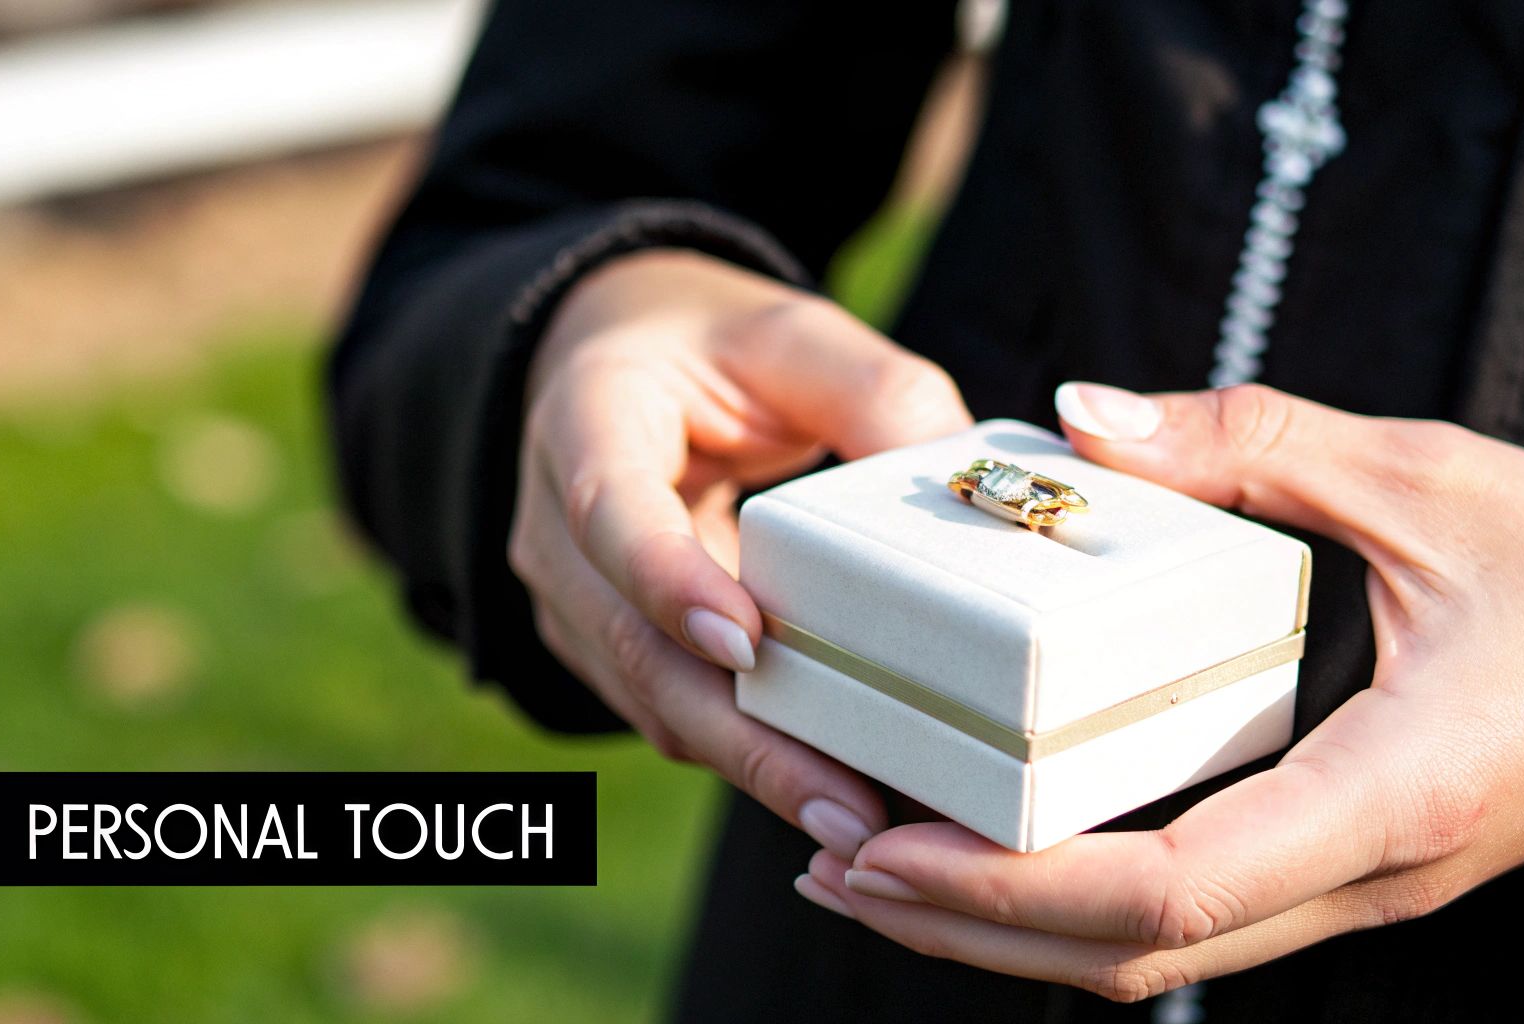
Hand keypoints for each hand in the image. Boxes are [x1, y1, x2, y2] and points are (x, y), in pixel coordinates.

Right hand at [510, 249, 971, 856]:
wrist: (618, 366)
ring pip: (655, 703)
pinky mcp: (610, 652)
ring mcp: (573, 601)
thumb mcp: (790, 334)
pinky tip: (836, 792)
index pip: (611, 510)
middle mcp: (555, 525)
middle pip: (635, 647)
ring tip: (861, 820)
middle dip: (744, 736)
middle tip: (844, 805)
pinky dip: (751, 756)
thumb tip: (968, 481)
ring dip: (755, 767)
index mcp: (586, 417)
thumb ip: (876, 390)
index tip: (747, 643)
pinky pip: (676, 714)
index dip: (669, 579)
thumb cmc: (709, 347)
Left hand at [795, 381, 1523, 1000]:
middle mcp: (1363, 874)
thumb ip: (1250, 444)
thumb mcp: (1433, 478)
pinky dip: (1076, 903)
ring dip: (1007, 930)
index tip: (884, 849)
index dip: (1008, 892)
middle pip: (1130, 959)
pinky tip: (1005, 850)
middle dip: (964, 928)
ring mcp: (1359, 890)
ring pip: (1156, 961)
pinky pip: (1194, 920)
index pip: (1169, 893)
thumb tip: (1083, 417)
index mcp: (1386, 794)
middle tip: (830, 857)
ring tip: (880, 866)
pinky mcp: (1348, 867)